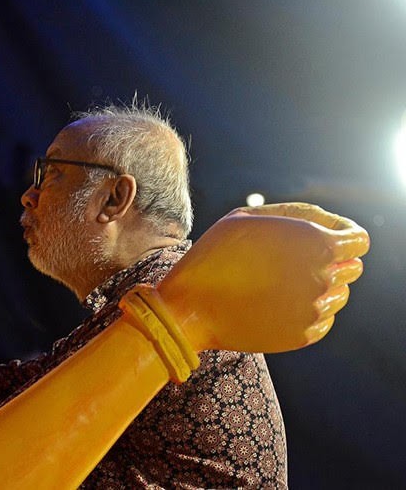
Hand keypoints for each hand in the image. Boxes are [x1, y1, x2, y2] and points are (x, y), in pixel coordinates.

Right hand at [153, 202, 368, 351]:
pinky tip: (277, 303)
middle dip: (331, 261)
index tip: (324, 238)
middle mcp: (323, 277)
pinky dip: (307, 311)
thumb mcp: (247, 217)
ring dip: (319, 287)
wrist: (191, 307)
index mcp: (317, 244)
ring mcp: (315, 310)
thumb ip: (296, 214)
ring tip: (280, 284)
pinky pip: (323, 320)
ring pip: (339, 295)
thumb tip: (328, 225)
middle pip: (352, 268)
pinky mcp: (303, 335)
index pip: (359, 240)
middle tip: (293, 261)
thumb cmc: (214, 256)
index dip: (344, 235)